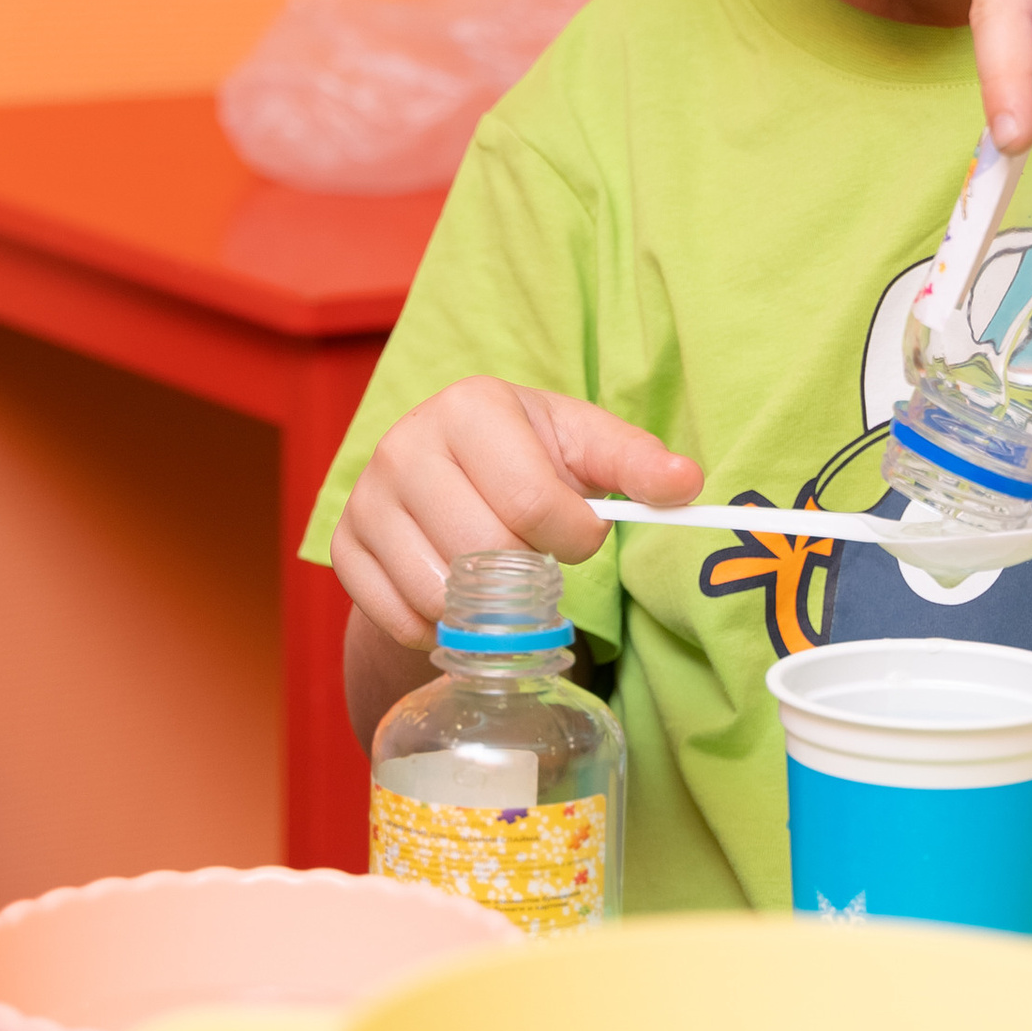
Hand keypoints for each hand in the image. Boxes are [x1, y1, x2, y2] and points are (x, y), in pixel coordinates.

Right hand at [331, 376, 702, 647]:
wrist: (453, 473)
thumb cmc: (531, 455)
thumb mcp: (587, 446)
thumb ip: (640, 463)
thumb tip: (689, 484)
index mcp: (471, 406)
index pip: (531, 503)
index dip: (573, 537)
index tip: (582, 533)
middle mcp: (405, 444)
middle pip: (483, 552)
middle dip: (529, 570)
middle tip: (537, 555)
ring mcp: (365, 498)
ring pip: (437, 592)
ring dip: (485, 603)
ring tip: (499, 571)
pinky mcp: (342, 548)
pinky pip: (398, 618)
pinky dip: (439, 624)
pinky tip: (459, 592)